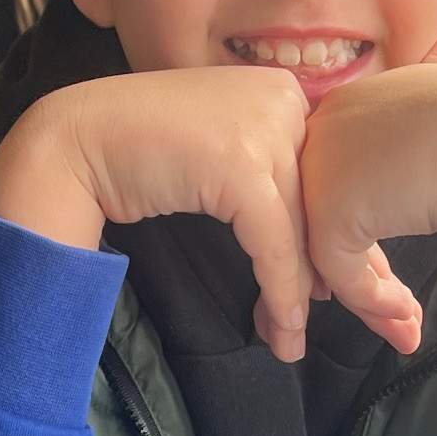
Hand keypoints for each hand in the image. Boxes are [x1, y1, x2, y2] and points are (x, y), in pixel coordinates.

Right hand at [0, 68, 421, 362]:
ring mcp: (263, 127)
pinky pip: (274, 242)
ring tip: (293, 342)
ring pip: (303, 228)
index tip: (343, 292)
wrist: (73, 141)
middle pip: (325, 202)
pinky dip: (279, 292)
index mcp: (283, 93)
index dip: (339, 239)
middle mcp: (282, 100)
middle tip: (363, 323)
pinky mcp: (240, 163)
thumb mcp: (221, 157)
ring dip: (303, 295)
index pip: (326, 176)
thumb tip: (315, 249)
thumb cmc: (141, 153)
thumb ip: (268, 181)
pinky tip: (280, 329)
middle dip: (343, 271)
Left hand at [300, 11, 436, 335]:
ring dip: (368, 299)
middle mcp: (324, 130)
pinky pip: (341, 272)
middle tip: (396, 312)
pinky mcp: (331, 209)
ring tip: (406, 326)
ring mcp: (322, 169)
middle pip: (323, 218)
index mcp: (349, 102)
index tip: (389, 268)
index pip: (339, 180)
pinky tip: (411, 316)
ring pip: (326, 252)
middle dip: (354, 274)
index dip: (366, 228)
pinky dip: (374, 302)